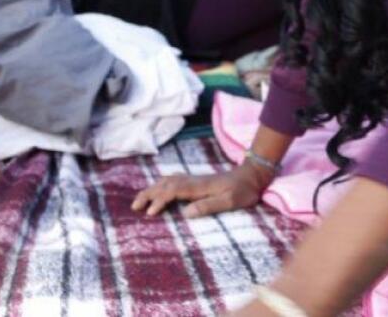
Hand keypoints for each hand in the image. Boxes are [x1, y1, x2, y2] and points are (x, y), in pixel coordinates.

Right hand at [132, 162, 272, 217]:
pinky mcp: (197, 181)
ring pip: (168, 181)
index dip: (160, 200)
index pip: (173, 191)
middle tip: (134, 206)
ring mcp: (194, 179)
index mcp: (199, 186)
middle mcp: (193, 180)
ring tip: (140, 199)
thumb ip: (209, 206)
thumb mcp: (230, 201)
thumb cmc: (244, 191)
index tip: (150, 213)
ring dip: (153, 189)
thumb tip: (186, 213)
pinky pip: (173, 180)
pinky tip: (158, 188)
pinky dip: (161, 184)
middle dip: (149, 194)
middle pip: (165, 184)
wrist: (253, 175)